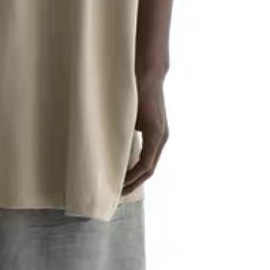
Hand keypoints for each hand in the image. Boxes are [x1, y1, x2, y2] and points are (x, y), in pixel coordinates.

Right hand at [122, 73, 167, 193]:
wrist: (146, 73)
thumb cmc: (134, 92)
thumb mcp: (127, 118)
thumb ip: (123, 132)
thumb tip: (108, 146)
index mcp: (154, 136)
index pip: (145, 164)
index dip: (133, 178)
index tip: (119, 186)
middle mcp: (161, 138)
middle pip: (148, 171)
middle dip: (133, 184)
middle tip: (117, 195)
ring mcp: (161, 136)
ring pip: (149, 167)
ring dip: (134, 180)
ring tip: (119, 190)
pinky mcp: (156, 133)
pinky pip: (147, 159)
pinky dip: (136, 170)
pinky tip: (124, 177)